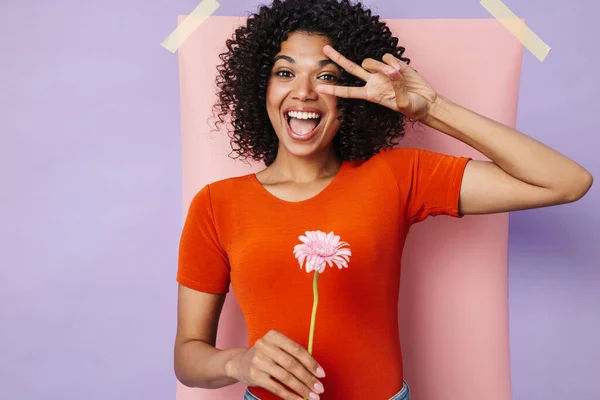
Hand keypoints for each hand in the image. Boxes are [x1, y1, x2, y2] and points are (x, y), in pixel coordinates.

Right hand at [231, 330, 325, 399]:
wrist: (240, 363)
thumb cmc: (266, 355)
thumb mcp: (277, 348)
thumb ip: (293, 355)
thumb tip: (316, 372)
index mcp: (273, 335)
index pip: (296, 349)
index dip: (311, 362)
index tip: (321, 374)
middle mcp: (264, 346)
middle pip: (292, 364)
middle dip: (308, 378)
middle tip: (319, 388)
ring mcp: (258, 361)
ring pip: (285, 377)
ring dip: (301, 388)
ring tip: (312, 396)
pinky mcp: (255, 375)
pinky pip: (276, 387)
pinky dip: (289, 395)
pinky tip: (299, 399)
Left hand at [315, 45, 437, 120]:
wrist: (426, 102)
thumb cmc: (412, 108)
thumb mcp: (403, 103)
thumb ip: (396, 87)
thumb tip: (391, 71)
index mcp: (370, 95)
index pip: (348, 92)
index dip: (334, 91)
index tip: (319, 89)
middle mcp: (373, 82)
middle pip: (351, 68)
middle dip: (338, 58)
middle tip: (325, 48)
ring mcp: (382, 72)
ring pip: (370, 62)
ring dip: (379, 67)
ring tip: (395, 75)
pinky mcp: (393, 64)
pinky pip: (387, 58)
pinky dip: (393, 63)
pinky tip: (401, 70)